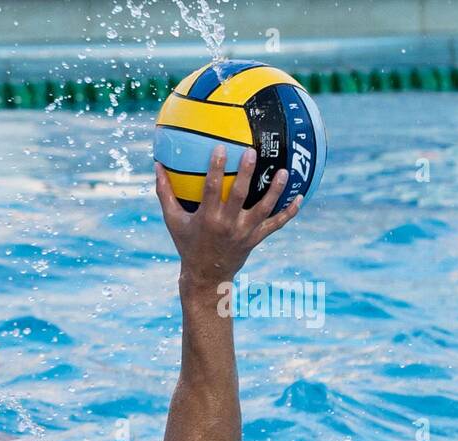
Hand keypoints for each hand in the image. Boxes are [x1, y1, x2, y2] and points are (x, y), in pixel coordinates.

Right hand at [155, 145, 301, 287]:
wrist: (206, 276)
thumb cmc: (187, 243)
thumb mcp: (173, 220)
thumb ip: (165, 193)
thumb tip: (157, 166)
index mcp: (207, 218)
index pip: (211, 189)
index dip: (216, 168)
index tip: (220, 149)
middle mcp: (227, 224)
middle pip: (239, 195)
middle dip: (246, 173)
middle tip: (252, 152)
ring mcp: (244, 232)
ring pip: (263, 208)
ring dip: (275, 190)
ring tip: (285, 171)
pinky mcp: (256, 238)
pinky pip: (276, 224)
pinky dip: (289, 212)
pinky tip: (300, 196)